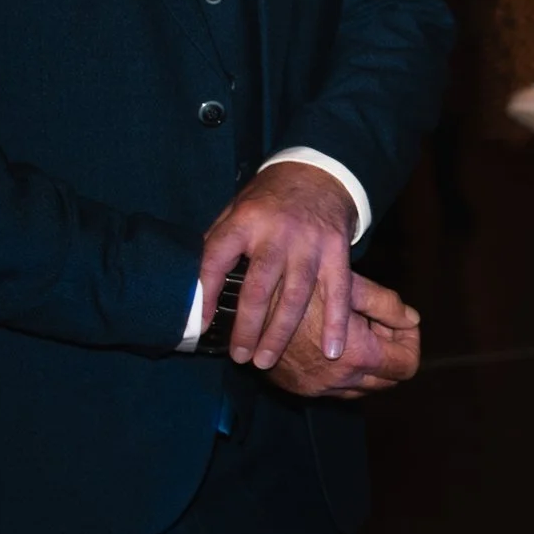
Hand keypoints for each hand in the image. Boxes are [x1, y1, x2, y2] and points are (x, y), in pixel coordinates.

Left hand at [198, 162, 358, 370]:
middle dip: (248, 328)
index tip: (201, 325)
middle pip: (260, 288)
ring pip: (296, 296)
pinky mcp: (337, 249)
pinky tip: (332, 349)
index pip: (217, 260)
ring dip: (281, 332)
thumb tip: (195, 287)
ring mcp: (310, 243)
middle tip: (240, 358)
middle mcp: (278, 233)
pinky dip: (336, 321)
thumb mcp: (236, 209)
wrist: (320, 172)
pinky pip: (338, 290)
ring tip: (266, 362)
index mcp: (244, 221)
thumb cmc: (269, 198)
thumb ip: (219, 243)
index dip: (206, 293)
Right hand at [265, 274, 421, 398]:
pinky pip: (336, 389)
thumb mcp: (350, 287)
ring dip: (368, 363)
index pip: (407, 366)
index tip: (397, 321)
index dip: (410, 342)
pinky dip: (345, 371)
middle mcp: (338, 382)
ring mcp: (316, 390)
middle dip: (390, 351)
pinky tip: (332, 340)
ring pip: (362, 388)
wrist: (245, 306)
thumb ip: (387, 305)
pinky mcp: (299, 390)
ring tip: (353, 328)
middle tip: (375, 321)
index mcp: (357, 356)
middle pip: (388, 380)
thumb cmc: (302, 288)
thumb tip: (411, 319)